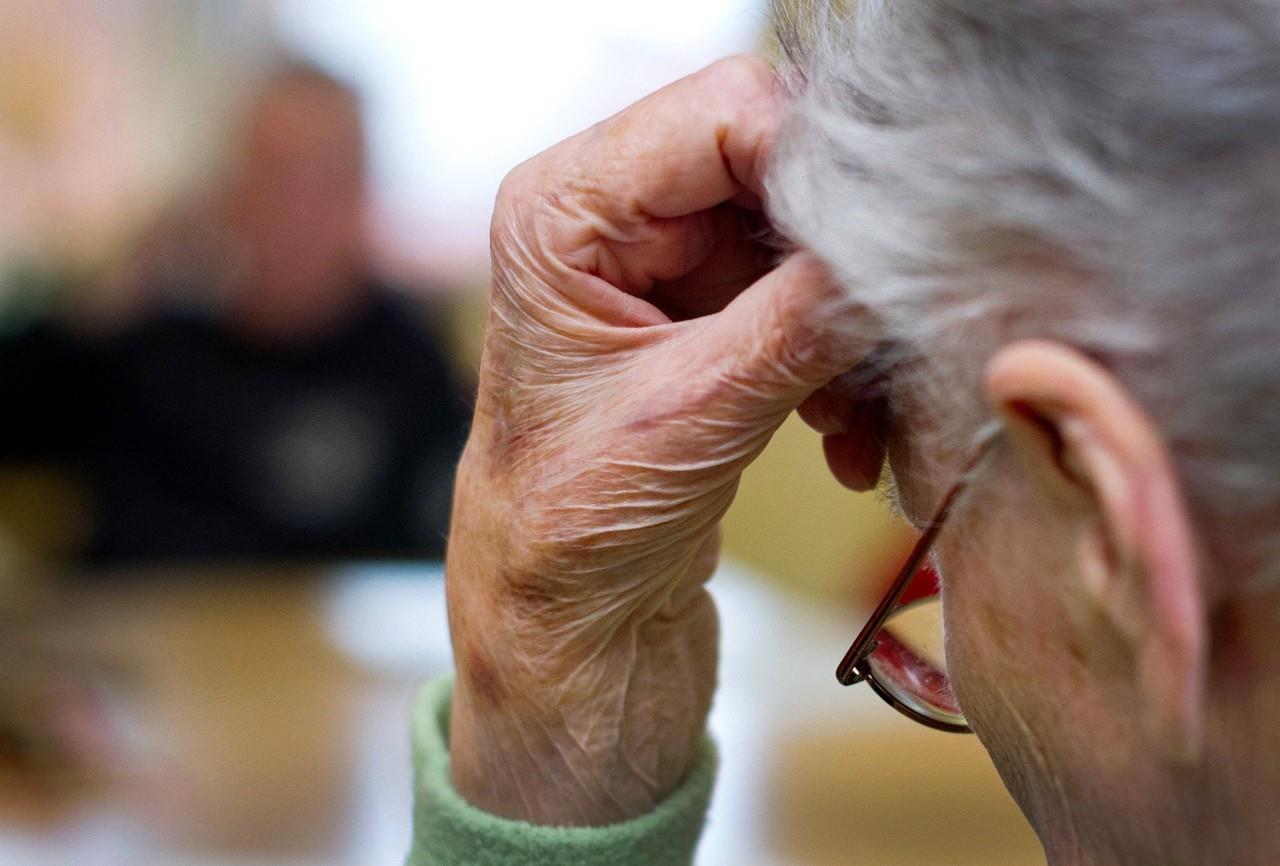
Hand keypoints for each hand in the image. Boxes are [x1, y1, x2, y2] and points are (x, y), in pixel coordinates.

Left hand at [446, 56, 870, 825]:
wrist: (571, 623)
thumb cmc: (570, 535)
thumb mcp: (690, 419)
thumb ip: (801, 321)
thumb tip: (907, 248)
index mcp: (561, 211)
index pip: (723, 113)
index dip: (818, 164)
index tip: (888, 238)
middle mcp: (608, 216)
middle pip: (774, 166)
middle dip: (842, 255)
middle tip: (889, 331)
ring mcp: (665, 265)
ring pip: (806, 238)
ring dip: (851, 325)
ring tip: (857, 417)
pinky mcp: (709, 317)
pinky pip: (810, 297)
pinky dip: (841, 361)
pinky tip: (842, 439)